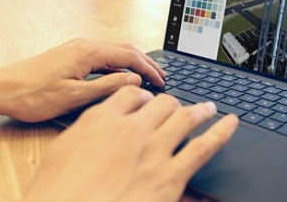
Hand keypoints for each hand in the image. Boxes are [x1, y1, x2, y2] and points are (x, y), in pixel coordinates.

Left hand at [0, 38, 165, 121]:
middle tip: (161, 77)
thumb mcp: (75, 96)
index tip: (162, 81)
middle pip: (124, 49)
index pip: (129, 56)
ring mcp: (76, 48)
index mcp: (88, 52)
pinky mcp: (69, 54)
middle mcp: (84, 44)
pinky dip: (117, 62)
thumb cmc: (34, 95)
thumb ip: (108, 86)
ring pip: (113, 50)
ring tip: (146, 76)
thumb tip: (134, 80)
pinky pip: (101, 54)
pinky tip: (121, 74)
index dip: (149, 69)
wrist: (2, 88)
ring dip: (132, 61)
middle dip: (145, 62)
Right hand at [23, 86, 238, 201]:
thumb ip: (84, 134)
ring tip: (209, 107)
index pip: (130, 95)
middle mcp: (130, 129)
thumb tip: (96, 127)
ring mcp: (153, 151)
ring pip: (184, 118)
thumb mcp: (60, 154)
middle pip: (160, 103)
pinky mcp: (170, 177)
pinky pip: (204, 147)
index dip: (141, 96)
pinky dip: (222, 132)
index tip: (145, 101)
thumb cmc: (56, 195)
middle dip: (169, 104)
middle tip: (175, 108)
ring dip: (199, 110)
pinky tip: (231, 124)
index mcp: (101, 121)